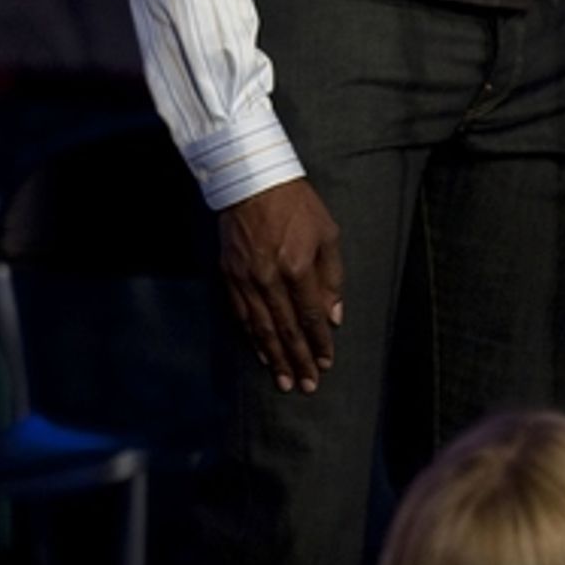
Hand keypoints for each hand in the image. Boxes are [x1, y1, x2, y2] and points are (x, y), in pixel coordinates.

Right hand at [218, 178, 343, 393]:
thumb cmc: (295, 203)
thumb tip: (334, 316)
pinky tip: (261, 352)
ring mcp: (246, 278)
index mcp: (296, 266)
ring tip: (286, 381)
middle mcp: (269, 278)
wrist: (252, 179)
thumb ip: (332, 276)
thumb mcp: (326, 232)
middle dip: (299, 360)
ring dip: (275, 357)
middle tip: (308, 385)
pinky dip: (251, 337)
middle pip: (286, 329)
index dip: (319, 343)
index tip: (326, 362)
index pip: (310, 316)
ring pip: (261, 328)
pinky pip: (241, 314)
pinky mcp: (229, 274)